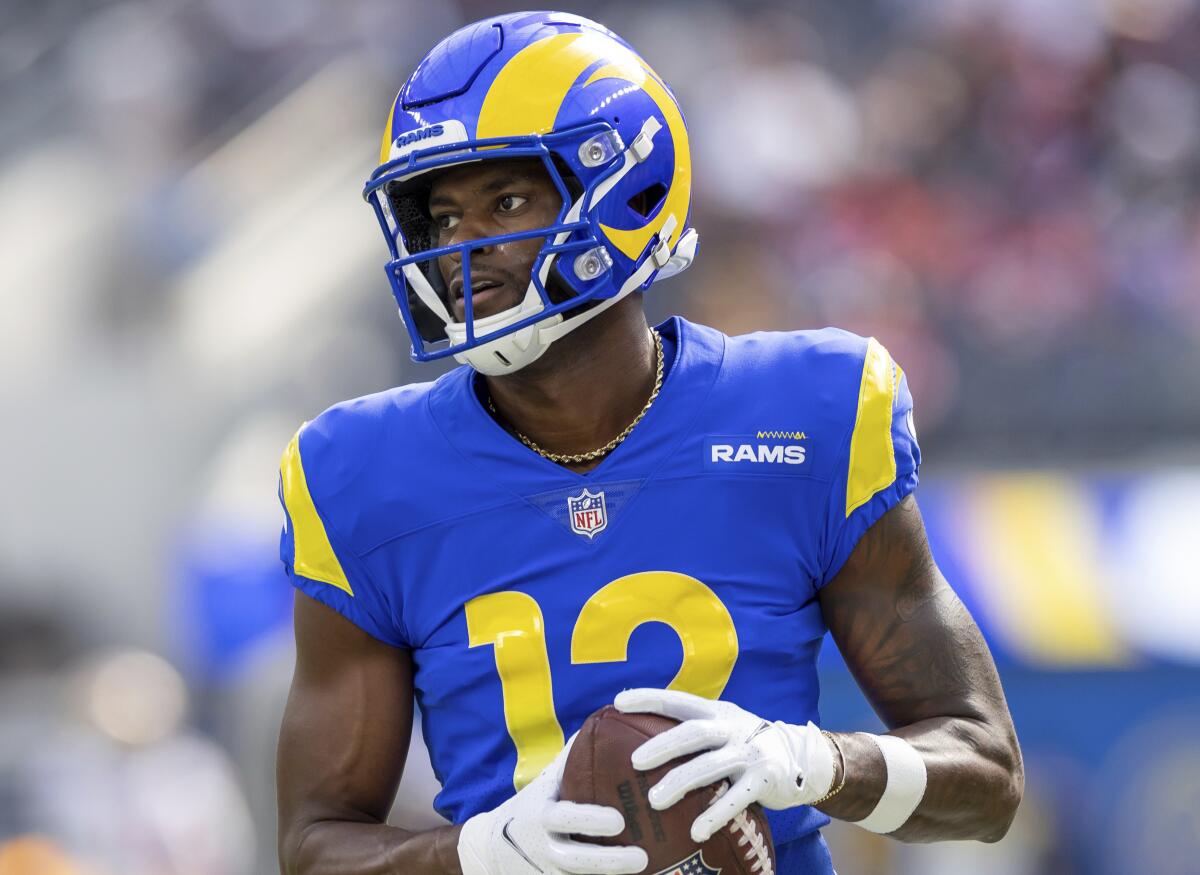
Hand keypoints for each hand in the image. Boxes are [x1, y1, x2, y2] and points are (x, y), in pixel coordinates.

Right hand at [457, 733, 648, 874]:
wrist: (492, 849)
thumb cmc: (532, 806)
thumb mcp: (545, 782)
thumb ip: (572, 757)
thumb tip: (605, 719)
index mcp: (541, 816)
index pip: (564, 819)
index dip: (590, 821)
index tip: (618, 820)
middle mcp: (543, 847)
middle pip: (575, 860)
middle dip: (608, 861)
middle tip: (641, 857)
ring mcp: (547, 871)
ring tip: (645, 870)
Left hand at [614, 689, 835, 842]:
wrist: (802, 758)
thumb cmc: (746, 744)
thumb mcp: (724, 726)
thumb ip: (693, 730)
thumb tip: (640, 737)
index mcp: (717, 713)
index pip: (679, 700)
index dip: (650, 699)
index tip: (618, 702)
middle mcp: (732, 729)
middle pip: (694, 732)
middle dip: (663, 746)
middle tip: (635, 761)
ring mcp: (749, 754)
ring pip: (711, 766)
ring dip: (681, 783)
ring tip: (654, 800)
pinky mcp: (765, 779)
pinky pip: (737, 799)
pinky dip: (715, 815)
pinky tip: (696, 831)